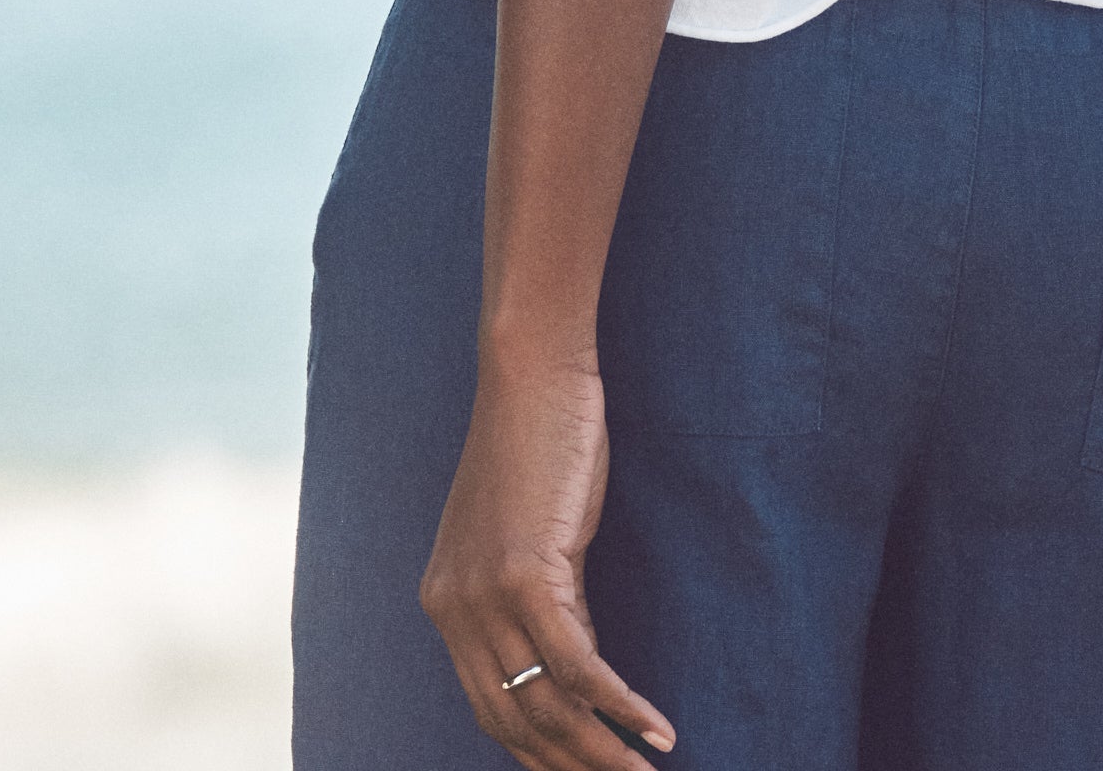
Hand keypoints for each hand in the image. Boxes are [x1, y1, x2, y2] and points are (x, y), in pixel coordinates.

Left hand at [420, 351, 674, 765]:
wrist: (531, 372)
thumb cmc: (539, 441)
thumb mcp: (525, 532)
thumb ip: (533, 595)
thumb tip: (573, 661)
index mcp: (445, 601)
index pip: (489, 706)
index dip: (536, 752)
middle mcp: (454, 608)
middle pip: (514, 721)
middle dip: (569, 766)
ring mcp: (487, 595)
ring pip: (548, 705)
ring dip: (601, 755)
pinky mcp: (528, 574)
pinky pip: (579, 666)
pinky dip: (621, 707)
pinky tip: (657, 732)